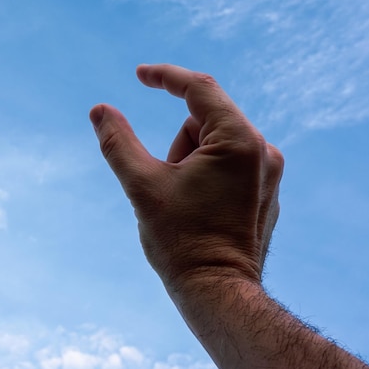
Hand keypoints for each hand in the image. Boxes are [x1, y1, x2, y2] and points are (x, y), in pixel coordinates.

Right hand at [90, 64, 282, 290]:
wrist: (219, 294)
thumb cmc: (181, 241)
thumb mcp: (141, 185)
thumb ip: (118, 142)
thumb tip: (99, 110)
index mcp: (238, 140)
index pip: (199, 88)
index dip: (165, 76)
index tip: (139, 74)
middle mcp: (262, 149)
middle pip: (203, 121)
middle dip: (177, 145)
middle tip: (167, 185)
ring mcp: (269, 171)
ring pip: (214, 142)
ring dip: (190, 160)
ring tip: (186, 203)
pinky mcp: (267, 189)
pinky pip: (229, 161)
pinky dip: (207, 171)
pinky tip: (201, 209)